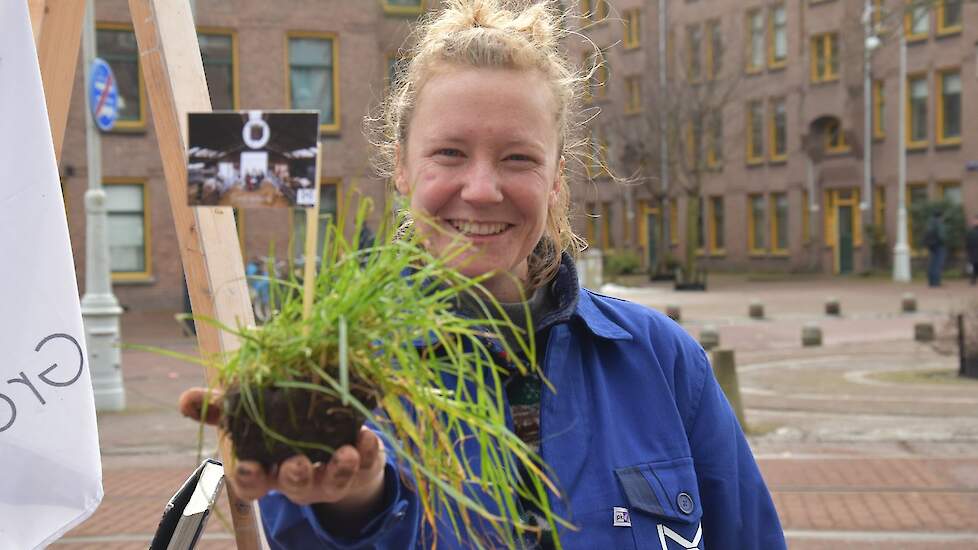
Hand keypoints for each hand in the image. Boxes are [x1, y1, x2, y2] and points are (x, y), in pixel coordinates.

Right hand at [178, 388, 387, 531]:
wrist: (333, 434)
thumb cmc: (284, 425)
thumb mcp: (252, 414)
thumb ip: (222, 408)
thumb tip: (185, 398)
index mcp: (269, 467)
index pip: (252, 484)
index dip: (250, 479)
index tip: (250, 466)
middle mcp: (299, 477)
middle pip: (294, 486)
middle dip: (295, 477)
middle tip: (297, 462)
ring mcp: (331, 475)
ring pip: (333, 482)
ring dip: (339, 469)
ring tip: (346, 452)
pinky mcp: (362, 465)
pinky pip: (368, 464)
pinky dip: (369, 452)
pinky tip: (367, 436)